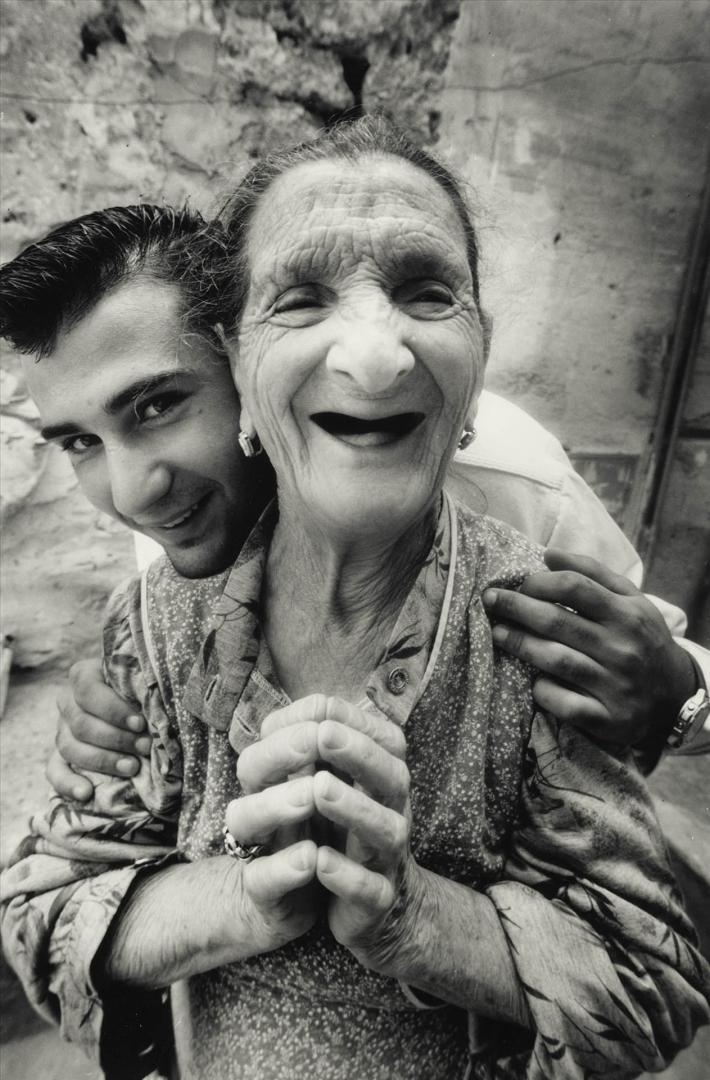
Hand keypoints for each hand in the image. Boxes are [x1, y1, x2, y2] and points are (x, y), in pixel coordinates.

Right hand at [50, 658, 150, 800]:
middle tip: (145, 747)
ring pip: (69, 747)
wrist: (139, 712)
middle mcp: (68, 702)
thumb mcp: (144, 686)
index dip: (113, 709)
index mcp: (85, 676)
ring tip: (132, 767)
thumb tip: (162, 705)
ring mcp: (62, 731)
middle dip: (116, 738)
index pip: (87, 689)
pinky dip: (68, 784)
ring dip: (102, 760)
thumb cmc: (145, 694)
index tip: (140, 723)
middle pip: (81, 722)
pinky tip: (86, 793)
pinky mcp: (60, 757)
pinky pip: (54, 771)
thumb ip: (146, 690)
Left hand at [269, 699, 418, 972]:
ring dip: (354, 809)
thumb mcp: (332, 779)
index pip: (380, 736)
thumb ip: (318, 745)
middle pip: (392, 776)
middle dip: (359, 754)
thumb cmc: (341, 827)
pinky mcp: (376, 901)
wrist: (371, 904)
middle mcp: (394, 810)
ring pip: (386, 830)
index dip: (342, 722)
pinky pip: (368, 889)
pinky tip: (319, 860)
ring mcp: (388, 856)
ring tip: (320, 789)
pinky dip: (345, 874)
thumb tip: (298, 710)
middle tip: (325, 735)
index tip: (310, 714)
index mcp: (387, 775)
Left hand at [482, 549, 697, 746]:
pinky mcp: (607, 719)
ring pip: (556, 661)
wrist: (675, 696)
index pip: (575, 588)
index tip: (519, 584)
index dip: (539, 582)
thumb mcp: (631, 600)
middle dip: (516, 608)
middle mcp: (622, 649)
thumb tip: (549, 554)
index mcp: (627, 614)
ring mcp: (615, 686)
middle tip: (490, 601)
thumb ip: (593, 574)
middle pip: (557, 622)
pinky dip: (543, 690)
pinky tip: (532, 681)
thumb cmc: (641, 638)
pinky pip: (564, 703)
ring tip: (498, 633)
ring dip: (520, 644)